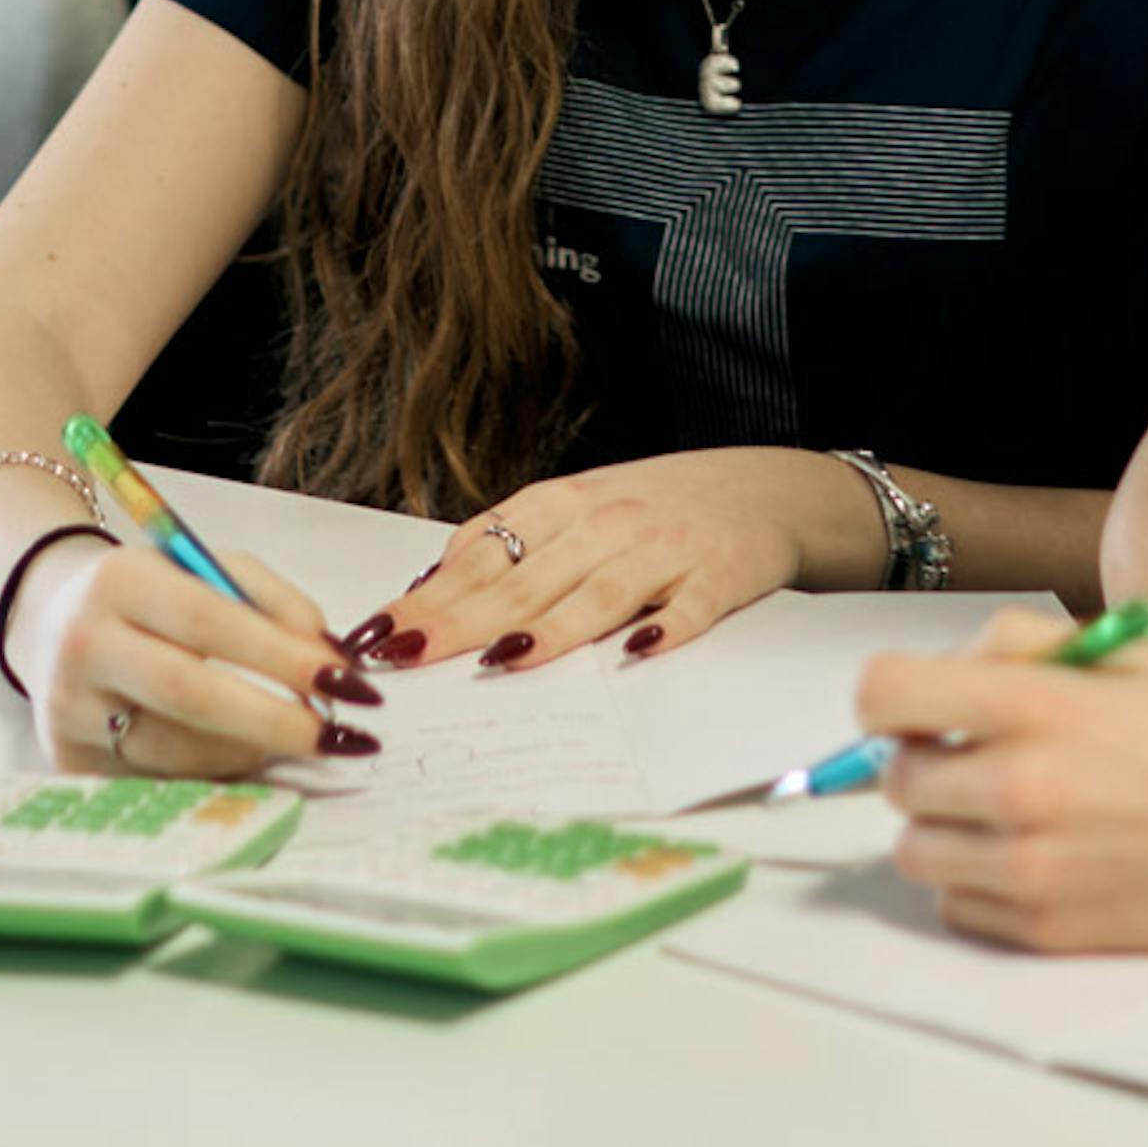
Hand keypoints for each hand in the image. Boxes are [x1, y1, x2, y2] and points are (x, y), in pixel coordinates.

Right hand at [9, 528, 375, 779]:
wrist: (52, 623)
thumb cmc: (150, 596)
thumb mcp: (205, 569)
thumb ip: (273, 602)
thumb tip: (331, 660)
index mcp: (119, 581)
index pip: (206, 619)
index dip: (280, 654)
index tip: (344, 679)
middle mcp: (83, 645)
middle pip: (188, 693)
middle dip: (275, 720)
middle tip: (339, 737)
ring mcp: (70, 711)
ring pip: (179, 750)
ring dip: (252, 750)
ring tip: (292, 736)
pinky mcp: (70, 763)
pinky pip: (162, 779)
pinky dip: (215, 769)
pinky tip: (240, 750)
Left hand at [350, 448, 879, 673]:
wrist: (766, 487)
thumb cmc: (658, 507)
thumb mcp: (580, 509)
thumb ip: (512, 544)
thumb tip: (426, 588)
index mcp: (563, 503)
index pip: (483, 551)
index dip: (429, 594)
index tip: (380, 632)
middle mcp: (607, 521)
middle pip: (525, 578)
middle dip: (460, 619)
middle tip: (407, 657)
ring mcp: (665, 547)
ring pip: (598, 592)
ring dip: (549, 628)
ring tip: (503, 660)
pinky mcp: (721, 575)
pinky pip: (691, 606)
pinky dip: (668, 626)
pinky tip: (640, 651)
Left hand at [871, 611, 1147, 952]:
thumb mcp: (1128, 653)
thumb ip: (1024, 642)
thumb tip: (948, 667)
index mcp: (1037, 707)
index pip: (885, 696)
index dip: (893, 699)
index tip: (917, 708)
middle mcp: (1022, 789)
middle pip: (895, 779)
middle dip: (926, 762)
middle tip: (977, 759)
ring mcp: (1031, 869)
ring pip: (915, 850)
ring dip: (946, 829)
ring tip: (1009, 812)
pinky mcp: (1046, 931)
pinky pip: (958, 906)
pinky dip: (979, 884)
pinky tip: (1037, 859)